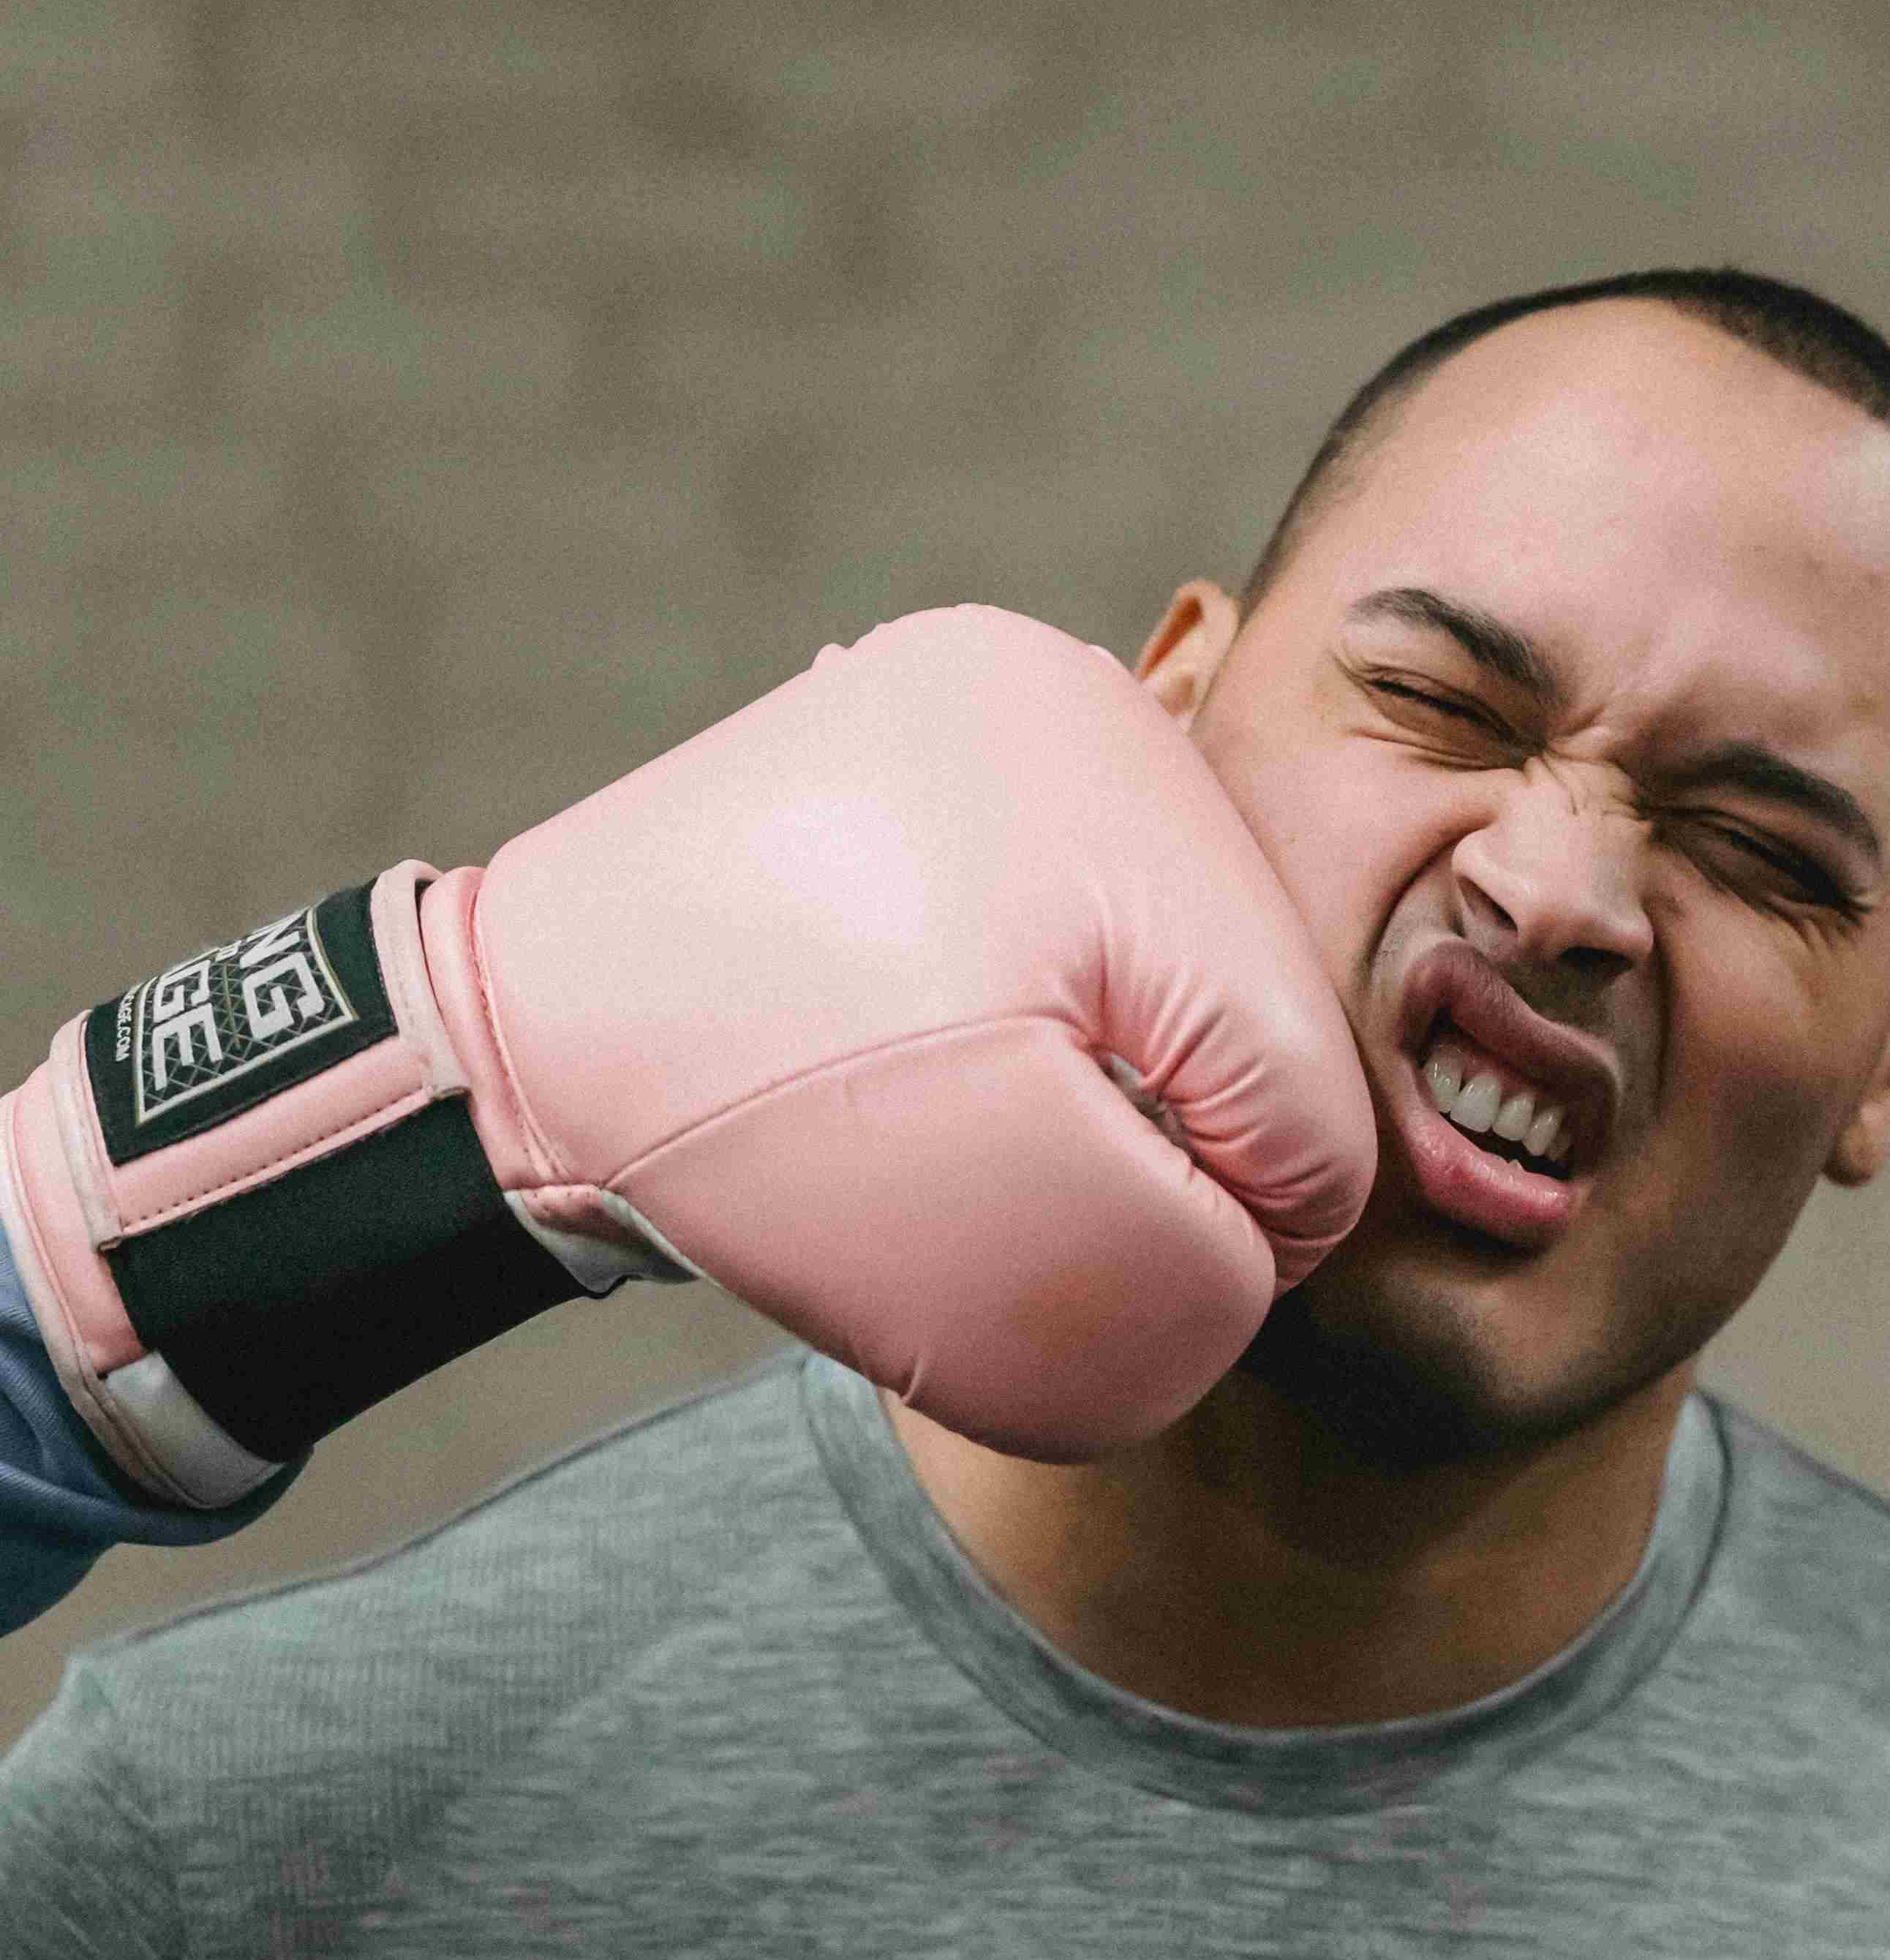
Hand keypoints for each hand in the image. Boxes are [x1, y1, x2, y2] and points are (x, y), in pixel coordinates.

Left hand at [0, 608, 1375, 1502]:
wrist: (508, 1041)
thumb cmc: (754, 1139)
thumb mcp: (1007, 1229)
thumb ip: (1202, 1257)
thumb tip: (1274, 1251)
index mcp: (1128, 793)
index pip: (1312, 1093)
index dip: (1238, 1232)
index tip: (1090, 1255)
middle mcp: (1088, 702)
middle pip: (1261, 1012)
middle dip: (1174, 1133)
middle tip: (1007, 1182)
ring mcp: (1017, 708)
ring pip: (1186, 968)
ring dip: (1120, 1077)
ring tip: (967, 1107)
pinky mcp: (955, 746)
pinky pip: (1091, 917)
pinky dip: (1057, 1015)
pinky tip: (951, 1044)